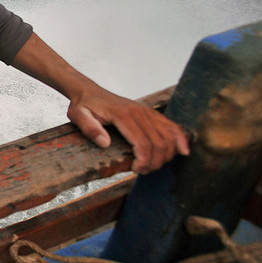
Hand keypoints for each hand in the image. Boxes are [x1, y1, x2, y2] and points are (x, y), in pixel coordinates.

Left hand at [10, 33, 189, 173]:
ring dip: (165, 155)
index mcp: (123, 115)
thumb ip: (89, 128)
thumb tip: (105, 143)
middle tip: (142, 171)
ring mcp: (147, 112)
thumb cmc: (84, 105)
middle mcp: (139, 112)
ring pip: (168, 136)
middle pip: (159, 143)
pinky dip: (179, 139)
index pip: (142, 143)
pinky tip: (183, 151)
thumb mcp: (78, 115)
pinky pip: (171, 126)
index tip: (135, 169)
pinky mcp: (151, 113)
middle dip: (154, 162)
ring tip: (152, 165)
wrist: (89, 91)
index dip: (143, 161)